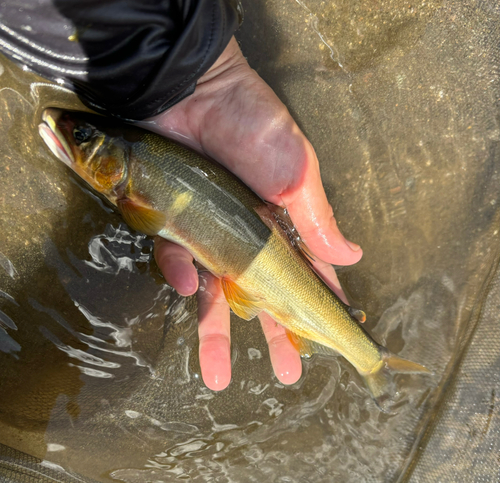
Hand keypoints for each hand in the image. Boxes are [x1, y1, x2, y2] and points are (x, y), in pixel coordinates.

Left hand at [149, 37, 361, 389]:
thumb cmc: (254, 127)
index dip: (317, 310)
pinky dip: (179, 273)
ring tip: (219, 377)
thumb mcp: (297, 172)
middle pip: (262, 297)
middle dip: (275, 336)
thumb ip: (319, 219)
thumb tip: (352, 258)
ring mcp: (210, 234)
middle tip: (287, 373)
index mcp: (284, 227)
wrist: (195, 91)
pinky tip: (186, 282)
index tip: (330, 343)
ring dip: (216, 333)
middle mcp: (248, 238)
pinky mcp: (174, 224)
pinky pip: (176, 260)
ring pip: (215, 294)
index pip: (306, 277)